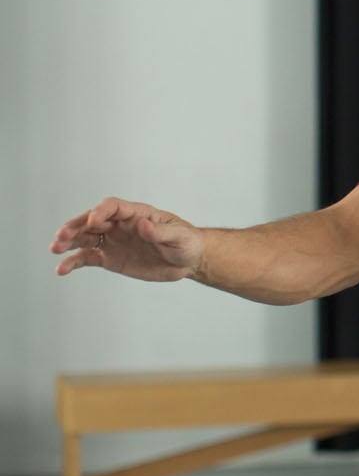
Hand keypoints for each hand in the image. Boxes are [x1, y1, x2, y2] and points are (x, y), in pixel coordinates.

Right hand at [51, 197, 201, 280]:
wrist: (187, 261)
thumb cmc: (186, 242)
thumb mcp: (178, 236)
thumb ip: (160, 232)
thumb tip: (142, 224)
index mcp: (136, 214)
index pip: (113, 206)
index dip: (101, 211)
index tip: (94, 221)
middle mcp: (120, 225)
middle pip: (92, 220)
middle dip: (76, 226)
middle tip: (62, 235)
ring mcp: (113, 241)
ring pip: (85, 238)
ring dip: (68, 242)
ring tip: (55, 248)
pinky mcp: (110, 258)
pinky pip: (87, 258)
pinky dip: (73, 262)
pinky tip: (61, 269)